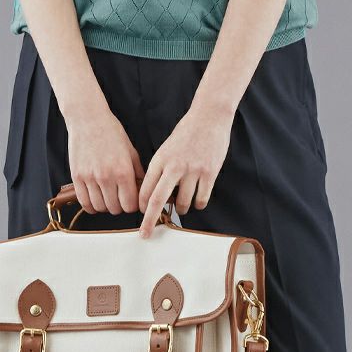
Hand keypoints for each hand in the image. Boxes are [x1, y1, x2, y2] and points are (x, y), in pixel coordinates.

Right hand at [66, 106, 144, 214]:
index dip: (133, 205)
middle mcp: (107, 177)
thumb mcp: (131, 151)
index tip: (132, 201)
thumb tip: (144, 188)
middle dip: (120, 206)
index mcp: (124, 171)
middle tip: (120, 198)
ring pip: (99, 207)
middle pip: (115, 208)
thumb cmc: (111, 132)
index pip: (130, 204)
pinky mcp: (77, 177)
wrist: (88, 119)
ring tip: (108, 198)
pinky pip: (84, 202)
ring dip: (105, 206)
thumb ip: (138, 172)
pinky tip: (95, 200)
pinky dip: (91, 206)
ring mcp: (90, 178)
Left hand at [136, 104, 232, 237]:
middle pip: (158, 200)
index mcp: (160, 159)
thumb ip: (159, 169)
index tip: (141, 216)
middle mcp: (174, 166)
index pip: (146, 189)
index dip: (142, 207)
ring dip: (181, 210)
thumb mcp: (166, 148)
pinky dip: (198, 204)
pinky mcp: (209, 173)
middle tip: (145, 234)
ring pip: (183, 203)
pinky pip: (202, 199)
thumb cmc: (186, 133)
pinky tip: (197, 201)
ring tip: (182, 206)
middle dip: (150, 221)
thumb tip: (153, 194)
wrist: (208, 117)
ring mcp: (193, 170)